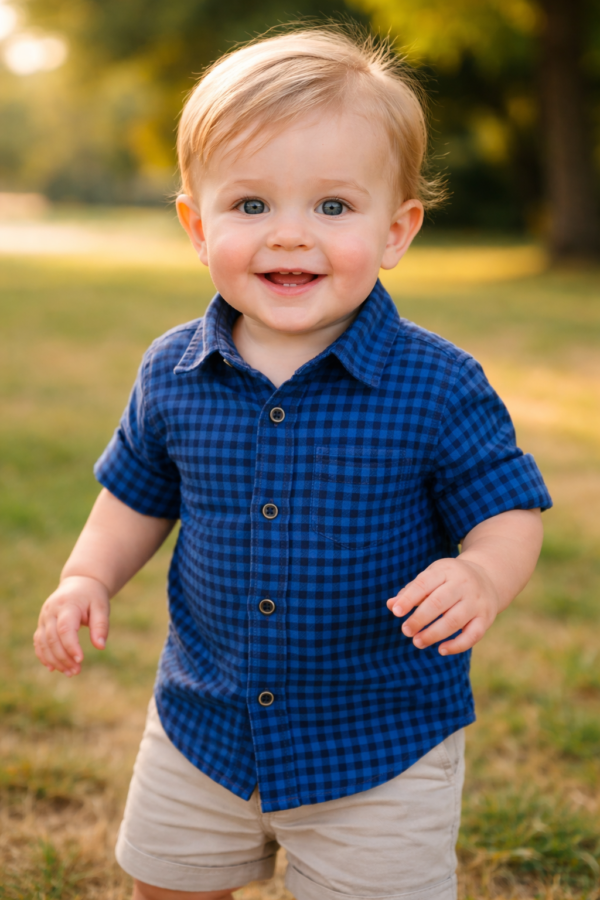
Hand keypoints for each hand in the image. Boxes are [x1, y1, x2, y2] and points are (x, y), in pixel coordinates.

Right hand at [34, 576, 109, 675]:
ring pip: (43, 643)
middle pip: (52, 638)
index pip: (65, 628)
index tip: (80, 660)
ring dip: (54, 660)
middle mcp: (51, 611)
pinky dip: (44, 656)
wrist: (80, 583)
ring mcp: (44, 617)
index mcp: (67, 605)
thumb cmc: (93, 596)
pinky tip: (53, 668)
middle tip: (77, 671)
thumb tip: (101, 646)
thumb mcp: (102, 607)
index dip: (71, 646)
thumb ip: (101, 626)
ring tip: (70, 673)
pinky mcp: (42, 624)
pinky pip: (38, 642)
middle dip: (63, 658)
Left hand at [386, 557, 500, 655]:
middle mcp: (463, 584)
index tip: (396, 612)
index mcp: (445, 570)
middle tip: (406, 631)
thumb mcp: (432, 577)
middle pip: (439, 603)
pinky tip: (441, 650)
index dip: (409, 599)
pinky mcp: (486, 618)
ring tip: (417, 642)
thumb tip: (391, 605)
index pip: (424, 583)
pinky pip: (473, 635)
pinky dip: (457, 645)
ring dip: (434, 634)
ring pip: (454, 620)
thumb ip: (411, 591)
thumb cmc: (449, 580)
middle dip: (419, 619)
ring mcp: (476, 601)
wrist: (488, 577)